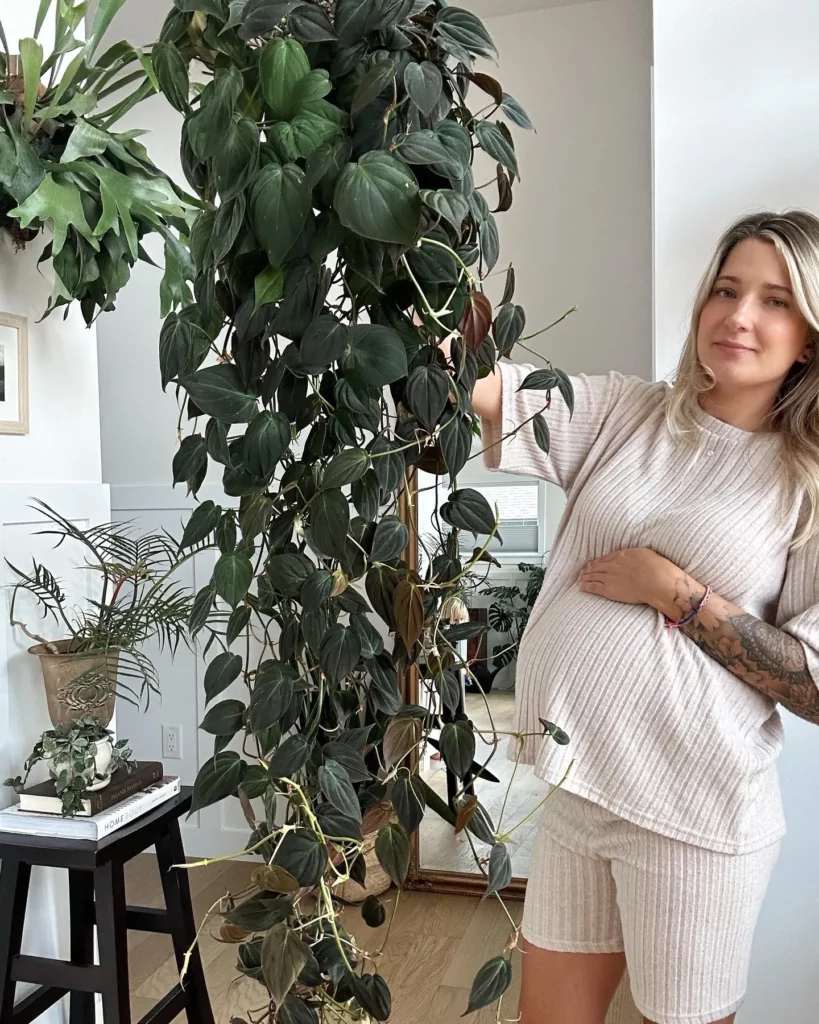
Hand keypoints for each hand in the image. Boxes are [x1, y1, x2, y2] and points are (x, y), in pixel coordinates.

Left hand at [577, 548, 694, 617]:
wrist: (658, 582)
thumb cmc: (658, 569)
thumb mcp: (648, 554)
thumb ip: (638, 556)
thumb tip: (637, 557)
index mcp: (623, 555)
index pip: (606, 558)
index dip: (598, 561)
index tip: (593, 562)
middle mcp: (614, 564)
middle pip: (597, 566)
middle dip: (589, 568)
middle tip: (582, 570)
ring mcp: (610, 576)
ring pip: (593, 575)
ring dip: (585, 576)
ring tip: (580, 578)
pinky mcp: (609, 589)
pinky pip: (594, 587)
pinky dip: (586, 586)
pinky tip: (581, 586)